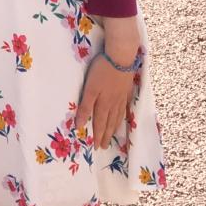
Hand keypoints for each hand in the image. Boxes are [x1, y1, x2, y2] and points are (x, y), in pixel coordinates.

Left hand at [76, 36, 139, 151]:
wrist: (121, 57)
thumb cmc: (102, 71)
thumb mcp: (90, 88)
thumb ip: (85, 106)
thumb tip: (79, 125)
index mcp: (103, 103)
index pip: (99, 123)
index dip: (97, 135)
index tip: (96, 147)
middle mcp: (113, 103)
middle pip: (109, 123)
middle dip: (105, 135)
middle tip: (104, 147)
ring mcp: (121, 97)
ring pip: (117, 117)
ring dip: (114, 128)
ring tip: (113, 136)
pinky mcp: (126, 90)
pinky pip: (124, 108)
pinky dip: (123, 116)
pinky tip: (123, 117)